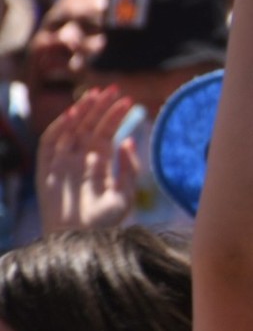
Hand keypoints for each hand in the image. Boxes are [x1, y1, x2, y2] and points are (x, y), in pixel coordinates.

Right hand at [36, 86, 140, 233]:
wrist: (82, 241)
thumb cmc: (106, 223)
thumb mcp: (125, 194)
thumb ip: (128, 168)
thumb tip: (128, 141)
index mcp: (98, 164)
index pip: (105, 133)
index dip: (114, 116)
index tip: (127, 100)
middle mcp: (79, 161)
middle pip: (88, 127)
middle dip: (99, 108)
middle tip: (112, 89)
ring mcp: (61, 164)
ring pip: (70, 130)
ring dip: (81, 112)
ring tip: (95, 95)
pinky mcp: (45, 170)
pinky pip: (50, 144)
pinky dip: (59, 128)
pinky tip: (73, 115)